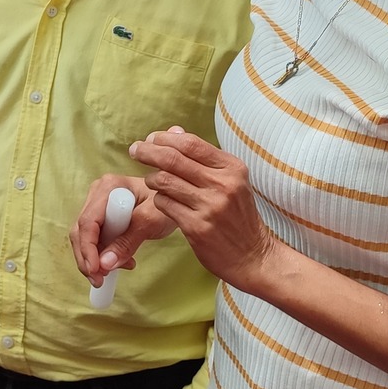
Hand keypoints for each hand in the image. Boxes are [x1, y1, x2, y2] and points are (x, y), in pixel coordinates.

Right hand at [70, 175, 173, 284]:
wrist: (175, 198)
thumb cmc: (167, 202)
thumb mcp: (151, 221)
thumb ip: (127, 242)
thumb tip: (104, 264)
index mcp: (108, 187)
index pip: (88, 221)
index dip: (87, 248)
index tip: (95, 270)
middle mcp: (98, 194)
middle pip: (81, 230)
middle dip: (87, 258)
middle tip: (99, 280)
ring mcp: (98, 205)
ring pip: (85, 238)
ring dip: (95, 260)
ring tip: (113, 272)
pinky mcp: (102, 217)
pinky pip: (95, 240)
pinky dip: (103, 255)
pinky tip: (122, 262)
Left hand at [130, 127, 274, 289]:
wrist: (253, 256)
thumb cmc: (237, 216)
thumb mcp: (232, 182)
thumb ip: (205, 159)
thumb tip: (175, 132)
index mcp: (232, 168)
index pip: (191, 144)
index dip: (166, 138)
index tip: (151, 139)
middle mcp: (223, 185)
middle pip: (173, 159)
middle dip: (148, 152)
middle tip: (135, 150)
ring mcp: (209, 207)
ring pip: (164, 181)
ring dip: (151, 178)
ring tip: (150, 180)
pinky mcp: (196, 227)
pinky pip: (164, 204)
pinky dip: (158, 199)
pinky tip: (162, 201)